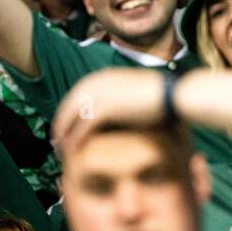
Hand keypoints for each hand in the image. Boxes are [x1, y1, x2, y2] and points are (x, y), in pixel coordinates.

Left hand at [51, 69, 174, 157]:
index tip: (65, 130)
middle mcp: (96, 83)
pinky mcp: (104, 109)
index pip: (76, 97)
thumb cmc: (162, 97)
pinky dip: (74, 142)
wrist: (175, 95)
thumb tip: (113, 112)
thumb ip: (118, 98)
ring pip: (70, 119)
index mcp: (102, 77)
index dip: (68, 114)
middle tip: (56, 143)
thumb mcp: (134, 92)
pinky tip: (72, 154)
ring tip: (61, 153)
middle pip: (68, 107)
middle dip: (61, 126)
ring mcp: (98, 94)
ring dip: (64, 137)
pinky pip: (81, 129)